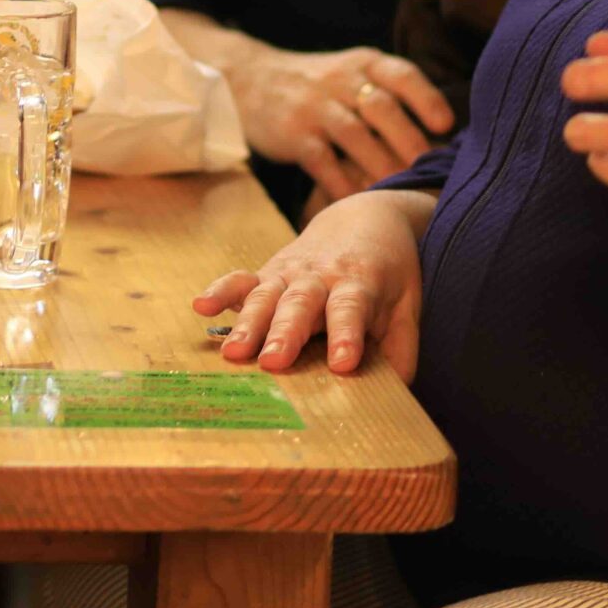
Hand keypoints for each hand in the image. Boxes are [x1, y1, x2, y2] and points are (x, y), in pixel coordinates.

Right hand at [194, 190, 427, 376]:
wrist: (363, 217)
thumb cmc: (388, 271)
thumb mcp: (407, 303)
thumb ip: (403, 345)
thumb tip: (398, 391)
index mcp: (359, 282)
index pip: (351, 308)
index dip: (346, 334)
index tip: (342, 364)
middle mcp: (320, 275)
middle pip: (300, 303)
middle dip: (285, 332)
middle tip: (273, 362)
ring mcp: (289, 272)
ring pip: (266, 296)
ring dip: (248, 324)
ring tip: (233, 352)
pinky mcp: (267, 272)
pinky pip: (241, 280)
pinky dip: (220, 292)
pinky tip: (200, 307)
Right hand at [233, 46, 453, 206]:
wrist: (250, 80)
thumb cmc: (319, 87)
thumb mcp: (353, 74)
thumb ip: (389, 97)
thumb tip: (441, 142)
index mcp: (364, 64)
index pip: (401, 75)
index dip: (426, 99)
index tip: (446, 125)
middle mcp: (341, 81)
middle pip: (381, 108)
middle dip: (408, 140)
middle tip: (429, 171)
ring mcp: (314, 107)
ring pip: (354, 135)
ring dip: (380, 166)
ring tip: (400, 191)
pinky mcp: (292, 134)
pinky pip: (321, 161)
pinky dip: (342, 184)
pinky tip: (358, 202)